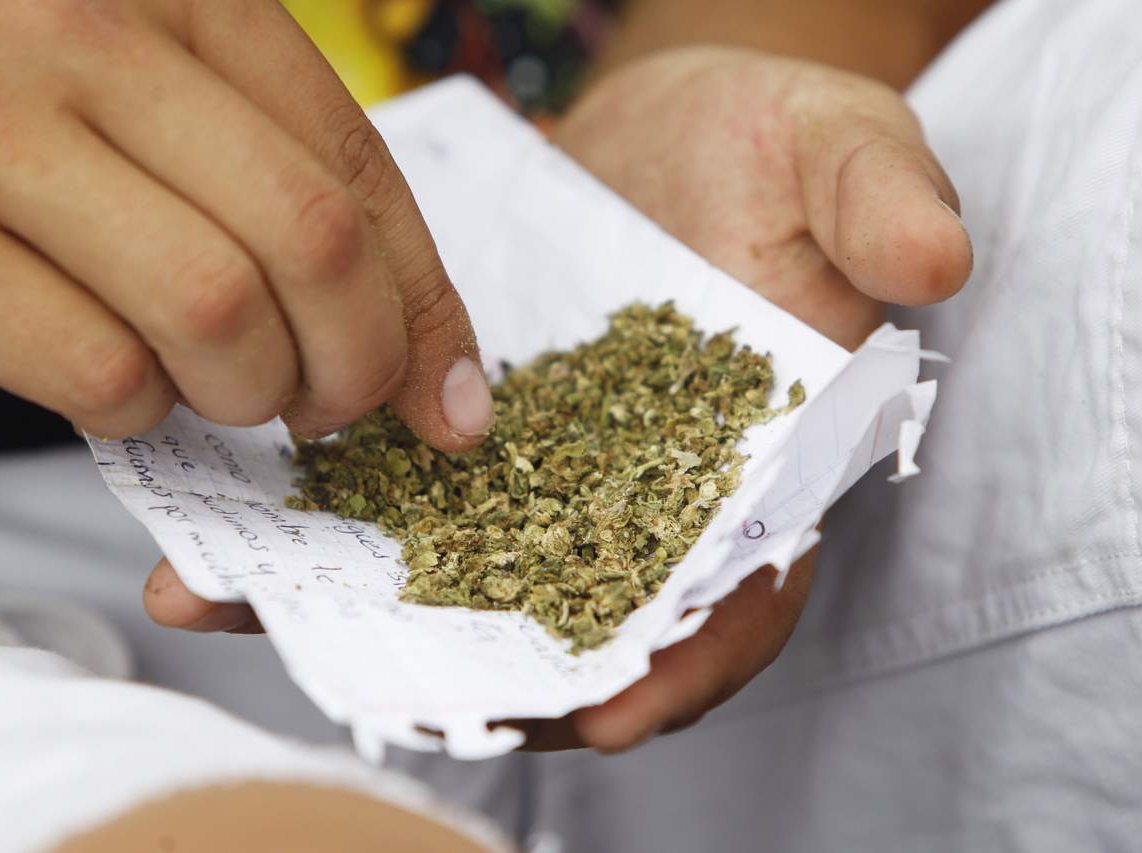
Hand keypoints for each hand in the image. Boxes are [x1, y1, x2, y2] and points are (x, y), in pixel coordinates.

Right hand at [0, 0, 492, 447]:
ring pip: (214, 315)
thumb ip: (285, 171)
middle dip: (356, 364)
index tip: (449, 396)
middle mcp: (89, 48)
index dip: (425, 305)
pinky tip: (125, 374)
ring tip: (226, 380)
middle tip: (334, 400)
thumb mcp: (160, 61)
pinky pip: (94, 372)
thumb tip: (429, 367)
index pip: (355, 169)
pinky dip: (139, 408)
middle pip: (309, 244)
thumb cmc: (8, 54)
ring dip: (247, 388)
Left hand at [141, 46, 970, 720]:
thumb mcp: (840, 152)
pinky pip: (401, 499)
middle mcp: (646, 496)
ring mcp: (552, 473)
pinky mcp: (470, 435)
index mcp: (756, 466)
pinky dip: (328, 527)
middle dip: (494, 671)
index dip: (687, 660)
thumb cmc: (774, 145)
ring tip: (249, 609)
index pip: (738, 590)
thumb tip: (931, 261)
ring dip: (370, 612)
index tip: (607, 713)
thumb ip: (879, 205)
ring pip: (469, 573)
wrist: (667, 126)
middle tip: (397, 698)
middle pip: (580, 617)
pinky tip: (231, 539)